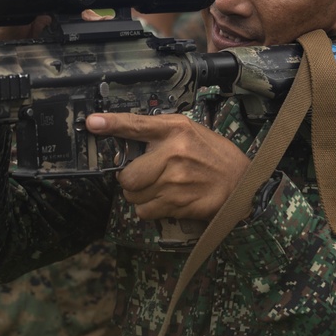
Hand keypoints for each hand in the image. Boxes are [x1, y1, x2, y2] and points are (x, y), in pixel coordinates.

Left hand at [86, 112, 249, 221]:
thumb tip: (123, 141)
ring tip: (162, 188)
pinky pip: (145, 212)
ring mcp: (175, 180)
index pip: (136, 124)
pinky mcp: (179, 203)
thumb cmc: (212, 155)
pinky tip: (167, 201)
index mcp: (174, 129)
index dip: (111, 124)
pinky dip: (151, 210)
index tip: (92, 123)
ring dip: (141, 196)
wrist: (243, 182)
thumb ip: (158, 134)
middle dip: (131, 180)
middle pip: (127, 175)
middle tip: (146, 176)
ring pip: (133, 196)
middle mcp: (173, 153)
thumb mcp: (188, 132)